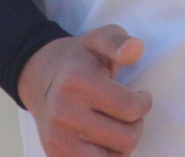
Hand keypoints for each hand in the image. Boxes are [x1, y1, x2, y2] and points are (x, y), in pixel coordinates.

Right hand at [19, 25, 151, 156]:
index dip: (144, 102)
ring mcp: (58, 139)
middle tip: (126, 113)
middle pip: (127, 137)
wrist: (40, 79)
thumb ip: (119, 42)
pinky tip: (102, 141)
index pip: (131, 108)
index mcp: (76, 81)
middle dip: (135, 125)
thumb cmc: (79, 60)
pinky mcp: (55, 156)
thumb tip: (136, 49)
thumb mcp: (99, 40)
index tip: (140, 96)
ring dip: (121, 145)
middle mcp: (64, 113)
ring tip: (115, 127)